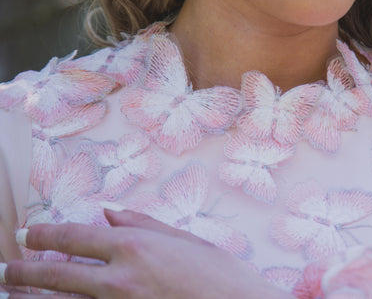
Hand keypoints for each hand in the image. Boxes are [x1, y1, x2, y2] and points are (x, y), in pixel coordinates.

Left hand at [3, 210, 293, 298]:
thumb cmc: (219, 274)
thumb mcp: (185, 240)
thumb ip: (143, 224)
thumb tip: (109, 213)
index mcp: (135, 247)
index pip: (75, 237)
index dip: (46, 235)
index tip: (29, 236)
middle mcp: (119, 279)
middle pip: (57, 275)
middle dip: (25, 273)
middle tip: (8, 272)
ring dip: (38, 298)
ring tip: (20, 295)